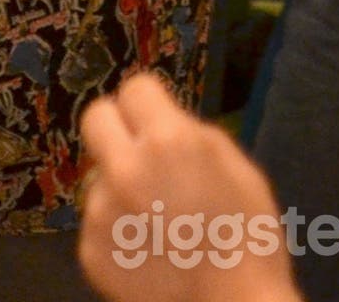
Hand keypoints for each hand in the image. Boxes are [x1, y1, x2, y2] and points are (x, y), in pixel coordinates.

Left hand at [79, 74, 302, 301]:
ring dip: (120, 186)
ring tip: (160, 221)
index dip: (150, 104)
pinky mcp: (89, 247)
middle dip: (118, 127)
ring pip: (98, 175)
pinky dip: (116, 229)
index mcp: (168, 142)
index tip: (156, 118)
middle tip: (140, 152)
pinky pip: (97, 220)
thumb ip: (193, 134)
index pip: (135, 88)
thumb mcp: (240, 171)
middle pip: (95, 116)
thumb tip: (159, 115)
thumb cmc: (249, 240)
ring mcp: (100, 210)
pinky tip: (149, 249)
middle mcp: (125, 168)